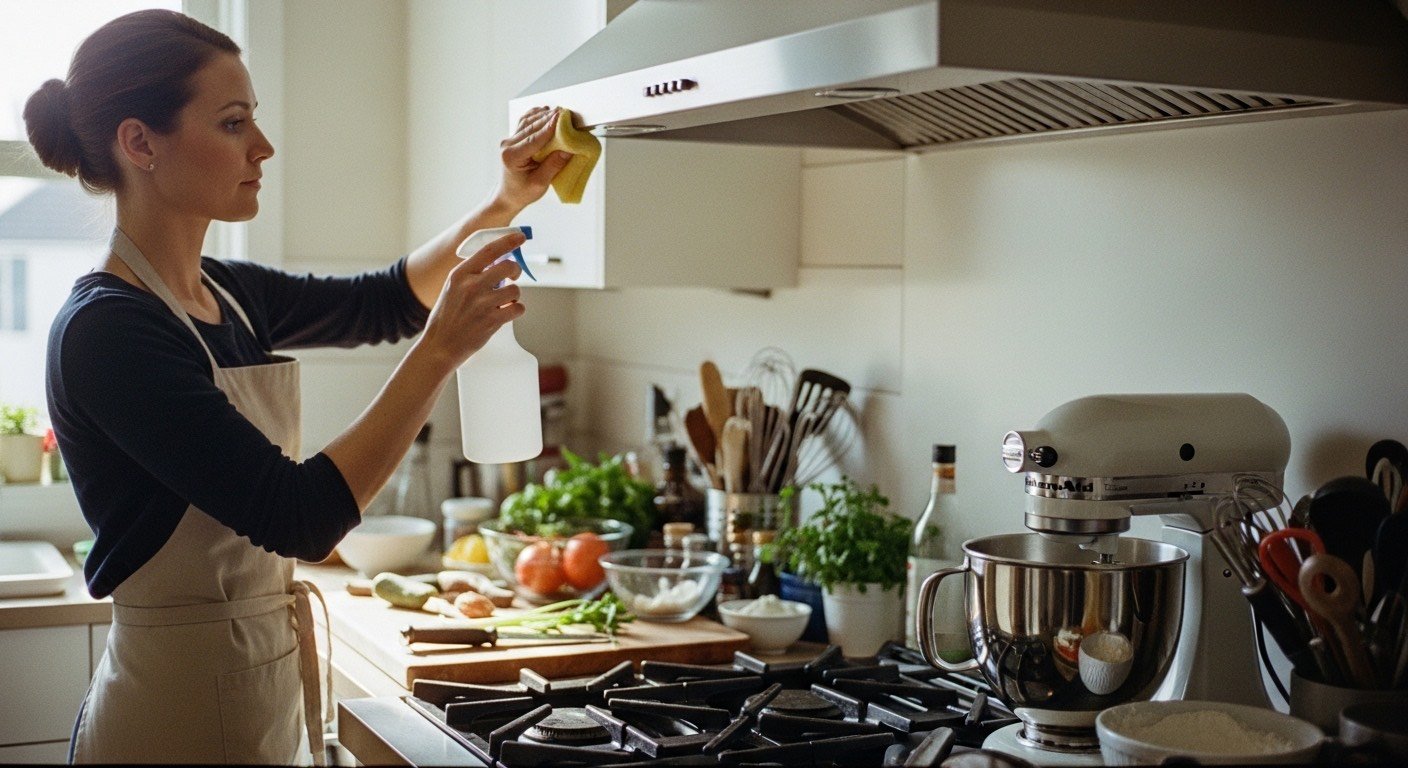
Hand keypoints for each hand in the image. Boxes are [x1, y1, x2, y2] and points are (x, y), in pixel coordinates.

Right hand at [417, 231, 526, 371]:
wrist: (440, 346)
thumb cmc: (448, 316)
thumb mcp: (452, 288)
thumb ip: (472, 274)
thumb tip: (500, 262)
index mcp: (460, 274)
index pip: (489, 251)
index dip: (508, 241)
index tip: (521, 237)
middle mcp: (471, 286)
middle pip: (508, 267)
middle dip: (515, 271)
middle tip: (512, 277)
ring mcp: (482, 304)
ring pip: (515, 290)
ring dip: (513, 296)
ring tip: (502, 303)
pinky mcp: (492, 321)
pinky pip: (518, 308)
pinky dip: (515, 310)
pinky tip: (505, 314)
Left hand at [494, 106, 572, 210]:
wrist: (509, 195)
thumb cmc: (522, 192)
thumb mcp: (540, 183)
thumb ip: (553, 166)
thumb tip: (568, 150)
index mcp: (512, 156)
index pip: (534, 139)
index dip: (549, 127)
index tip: (561, 117)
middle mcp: (508, 145)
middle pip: (531, 127)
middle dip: (549, 118)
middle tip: (565, 112)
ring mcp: (509, 140)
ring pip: (528, 122)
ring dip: (543, 115)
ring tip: (559, 111)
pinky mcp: (513, 138)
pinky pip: (524, 123)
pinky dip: (535, 115)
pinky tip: (545, 110)